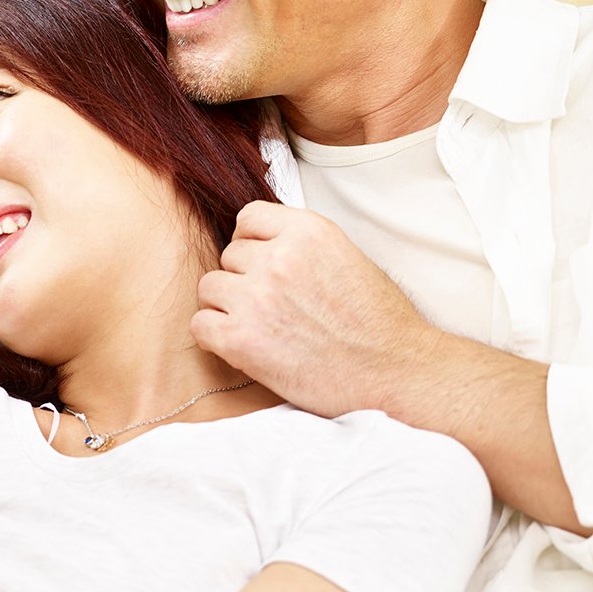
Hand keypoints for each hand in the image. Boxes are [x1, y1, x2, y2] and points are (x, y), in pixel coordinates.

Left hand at [192, 202, 441, 418]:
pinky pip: (200, 324)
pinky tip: (243, 347)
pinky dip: (215, 337)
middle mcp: (278, 257)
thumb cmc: (378, 323)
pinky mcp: (240, 338)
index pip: (249, 218)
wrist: (393, 374)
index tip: (264, 265)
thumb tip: (263, 244)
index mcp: (307, 231)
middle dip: (244, 279)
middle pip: (229, 255)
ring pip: (209, 287)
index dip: (253, 243)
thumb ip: (302, 245)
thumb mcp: (347, 257)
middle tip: (272, 308)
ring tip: (259, 328)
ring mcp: (256, 297)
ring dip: (227, 307)